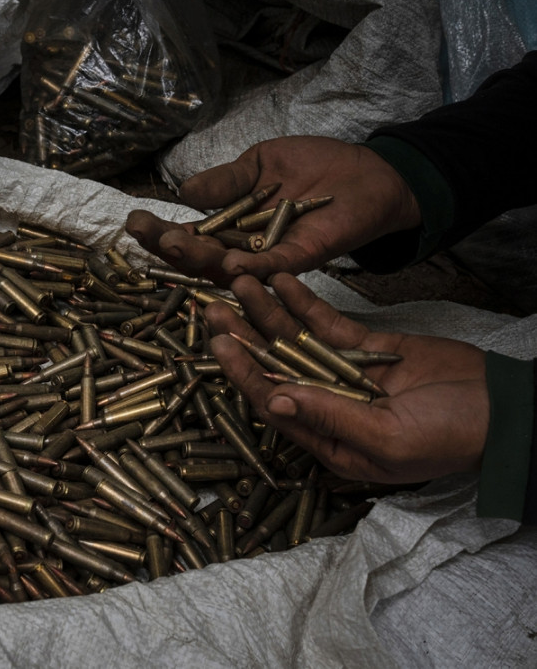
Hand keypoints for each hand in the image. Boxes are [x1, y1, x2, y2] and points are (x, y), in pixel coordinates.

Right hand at [125, 136, 421, 284]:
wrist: (370, 171)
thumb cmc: (315, 166)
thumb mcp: (260, 164)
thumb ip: (225, 181)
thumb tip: (183, 192)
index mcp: (231, 228)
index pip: (188, 235)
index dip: (160, 231)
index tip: (134, 220)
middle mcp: (245, 249)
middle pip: (200, 258)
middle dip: (168, 247)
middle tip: (144, 233)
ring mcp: (272, 258)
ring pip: (228, 268)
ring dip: (201, 260)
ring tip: (173, 245)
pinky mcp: (303, 257)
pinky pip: (274, 269)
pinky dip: (254, 269)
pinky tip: (231, 265)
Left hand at [206, 273, 487, 483]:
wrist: (506, 412)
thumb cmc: (452, 438)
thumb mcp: (390, 438)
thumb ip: (331, 417)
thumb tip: (276, 398)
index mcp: (326, 438)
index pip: (272, 401)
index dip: (243, 372)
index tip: (220, 344)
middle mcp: (327, 405)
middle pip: (273, 366)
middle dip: (242, 336)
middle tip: (212, 305)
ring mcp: (344, 373)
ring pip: (293, 339)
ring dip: (265, 312)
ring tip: (239, 280)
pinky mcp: (366, 346)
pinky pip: (325, 322)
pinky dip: (302, 301)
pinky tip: (278, 279)